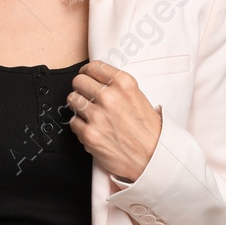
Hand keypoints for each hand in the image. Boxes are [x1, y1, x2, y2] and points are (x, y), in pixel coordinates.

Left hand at [67, 60, 163, 181]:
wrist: (153, 158)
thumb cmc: (149, 131)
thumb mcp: (139, 97)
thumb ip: (118, 86)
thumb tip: (97, 79)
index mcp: (124, 84)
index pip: (93, 66)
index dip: (87, 71)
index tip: (86, 75)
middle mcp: (110, 97)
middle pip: (79, 81)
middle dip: (81, 88)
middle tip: (87, 96)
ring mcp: (98, 116)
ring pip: (72, 99)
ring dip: (79, 106)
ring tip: (90, 114)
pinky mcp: (89, 134)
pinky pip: (73, 122)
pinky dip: (80, 125)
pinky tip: (93, 128)